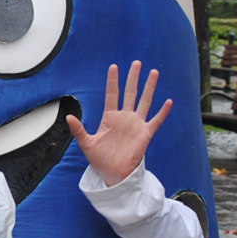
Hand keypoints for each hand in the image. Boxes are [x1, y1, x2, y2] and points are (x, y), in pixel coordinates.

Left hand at [66, 61, 171, 184]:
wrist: (113, 175)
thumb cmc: (100, 160)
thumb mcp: (86, 143)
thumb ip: (79, 130)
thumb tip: (68, 117)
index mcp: (110, 118)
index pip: (112, 94)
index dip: (113, 81)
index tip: (114, 67)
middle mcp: (124, 118)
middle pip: (130, 93)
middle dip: (133, 78)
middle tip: (137, 63)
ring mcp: (136, 124)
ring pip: (144, 101)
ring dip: (149, 87)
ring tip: (154, 72)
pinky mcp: (145, 134)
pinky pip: (156, 121)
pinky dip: (162, 112)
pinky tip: (168, 102)